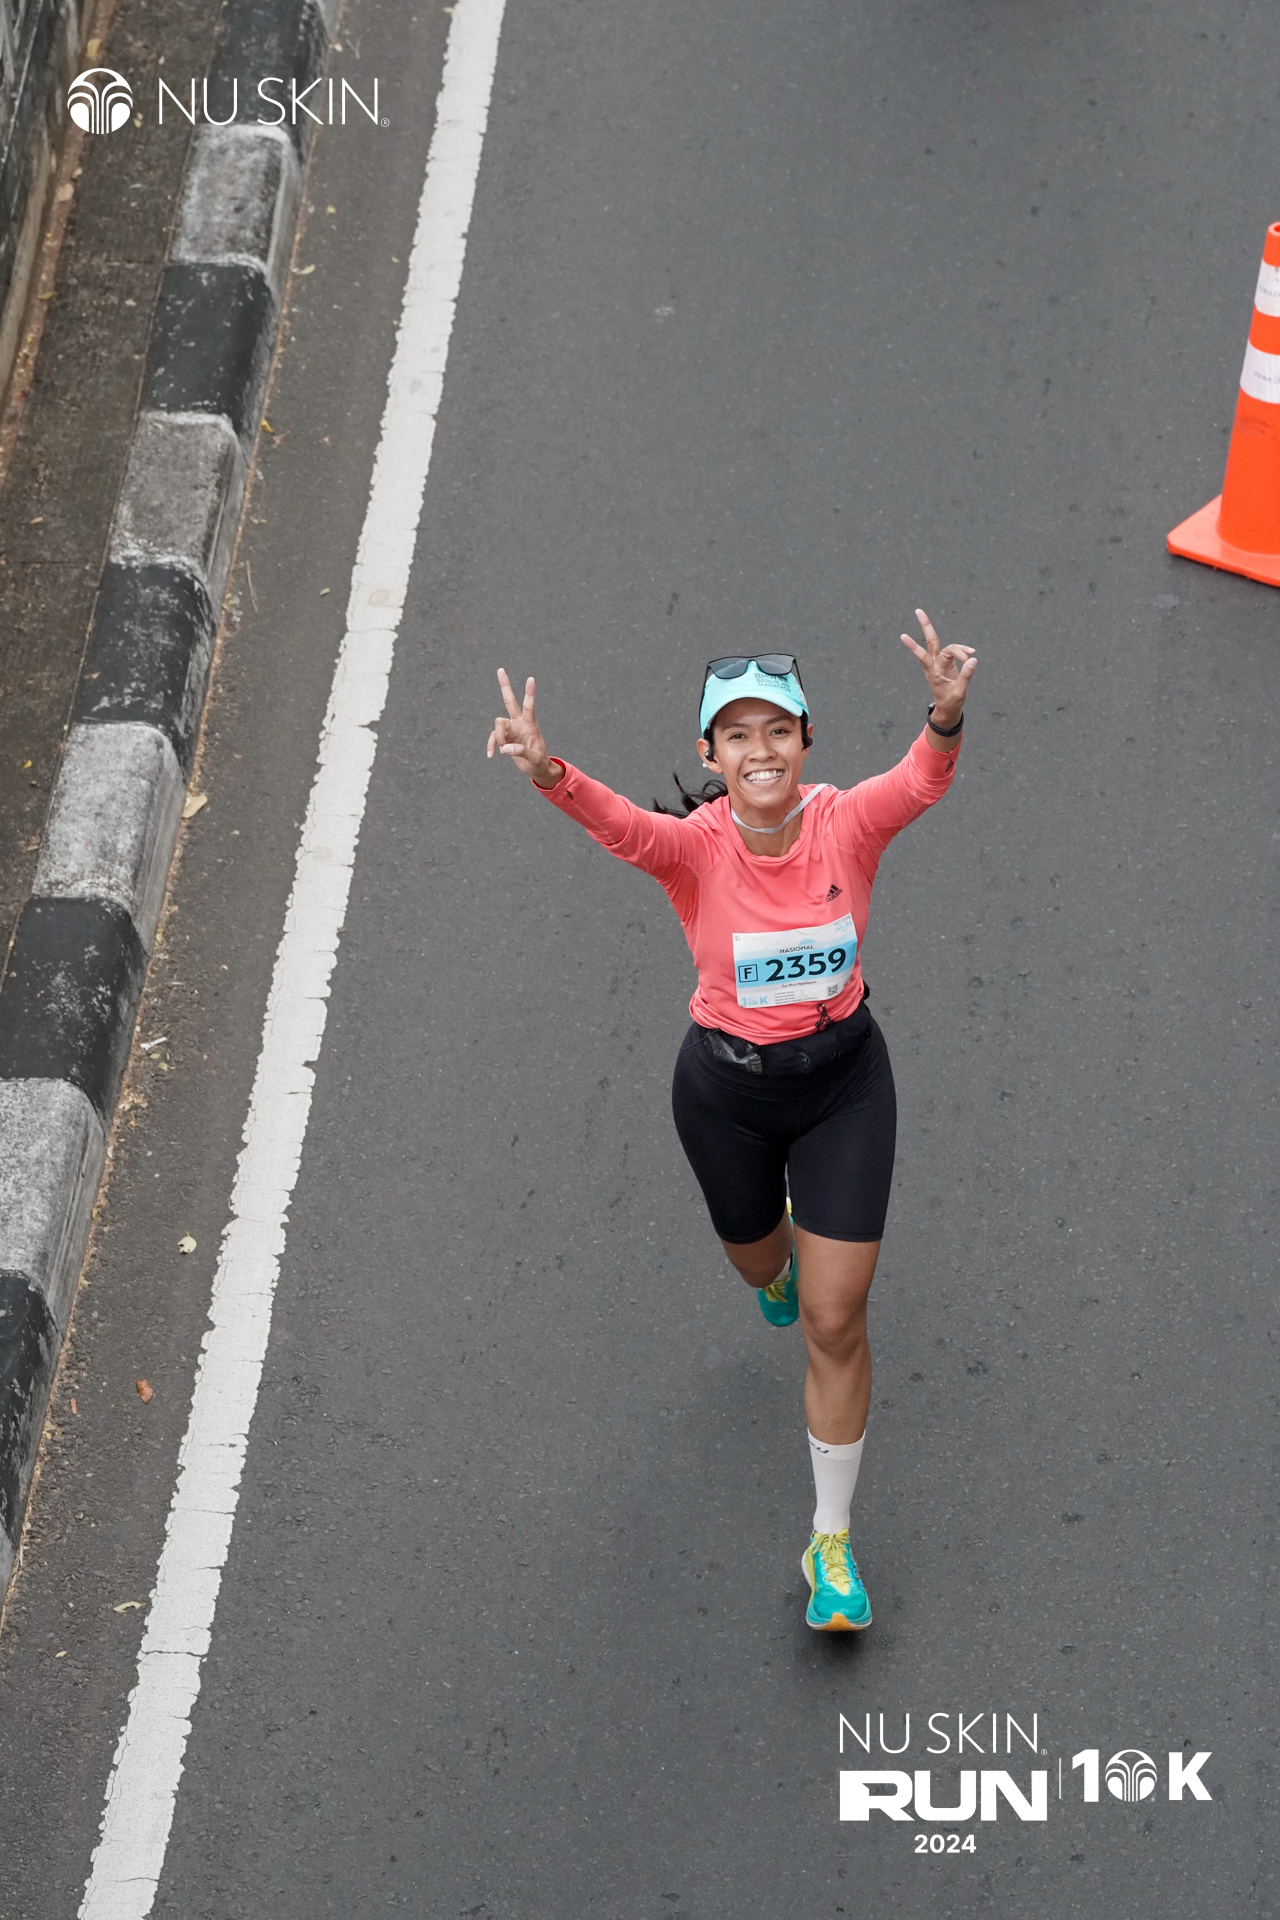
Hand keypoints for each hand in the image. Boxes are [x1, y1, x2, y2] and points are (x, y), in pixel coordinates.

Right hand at [486, 668, 561, 786]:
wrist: (536, 768)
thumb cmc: (538, 761)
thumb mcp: (534, 758)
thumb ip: (520, 751)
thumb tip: (504, 748)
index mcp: (530, 725)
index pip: (529, 706)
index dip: (529, 693)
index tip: (530, 679)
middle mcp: (519, 723)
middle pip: (510, 702)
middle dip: (505, 686)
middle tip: (500, 670)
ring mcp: (510, 729)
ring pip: (498, 724)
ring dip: (498, 738)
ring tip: (503, 750)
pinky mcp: (504, 738)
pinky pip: (493, 738)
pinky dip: (491, 745)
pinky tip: (490, 755)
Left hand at [899, 608, 975, 723]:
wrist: (949, 708)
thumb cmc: (951, 702)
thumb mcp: (959, 692)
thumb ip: (966, 676)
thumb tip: (973, 659)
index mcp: (932, 672)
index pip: (922, 656)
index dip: (913, 646)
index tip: (902, 636)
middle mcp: (935, 664)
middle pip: (931, 641)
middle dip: (926, 626)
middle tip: (918, 610)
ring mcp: (941, 662)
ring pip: (949, 647)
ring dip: (960, 648)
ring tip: (972, 652)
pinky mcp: (947, 663)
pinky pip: (955, 651)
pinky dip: (963, 652)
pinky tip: (971, 654)